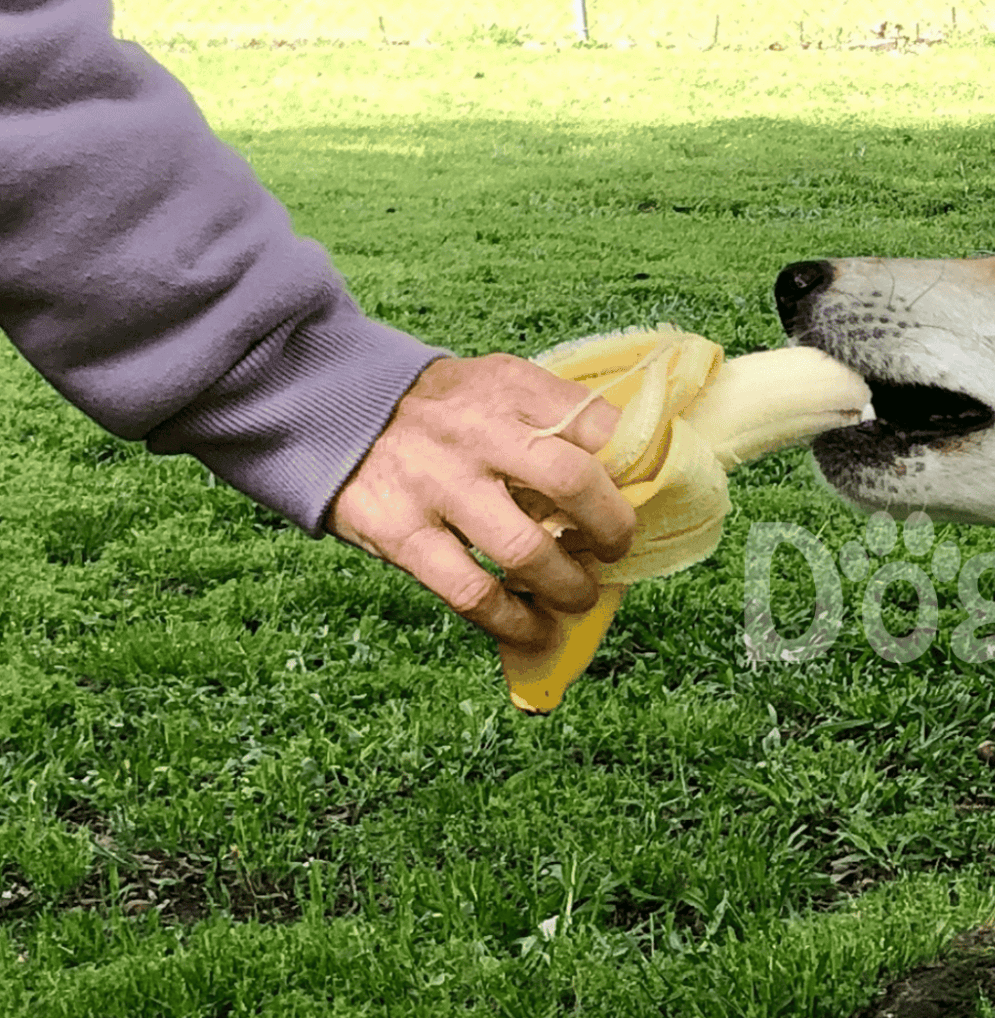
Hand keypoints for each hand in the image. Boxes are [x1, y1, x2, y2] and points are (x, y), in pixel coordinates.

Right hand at [328, 353, 636, 648]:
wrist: (326, 408)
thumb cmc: (439, 412)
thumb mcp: (495, 389)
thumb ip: (551, 423)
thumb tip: (627, 483)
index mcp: (511, 388)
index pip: (600, 425)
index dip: (636, 470)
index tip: (645, 499)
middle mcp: (477, 431)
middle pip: (574, 483)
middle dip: (612, 529)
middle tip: (616, 550)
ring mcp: (436, 483)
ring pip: (527, 551)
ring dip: (569, 587)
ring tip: (578, 596)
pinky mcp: (399, 532)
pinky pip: (471, 593)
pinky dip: (513, 622)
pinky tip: (533, 629)